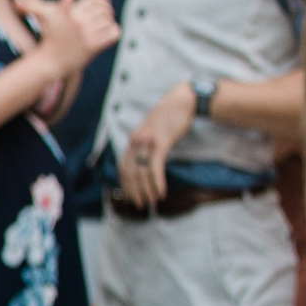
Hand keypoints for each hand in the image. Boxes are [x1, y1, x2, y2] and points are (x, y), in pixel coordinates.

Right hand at [20, 0, 119, 83]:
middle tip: (105, 17)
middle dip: (108, 12)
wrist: (50, 62)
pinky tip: (108, 35)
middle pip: (105, 10)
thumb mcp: (43, 17)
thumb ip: (32, 5)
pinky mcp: (93, 47)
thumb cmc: (49, 37)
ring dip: (110, 24)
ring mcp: (86, 34)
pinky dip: (114, 33)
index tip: (105, 4)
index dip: (103, 0)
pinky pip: (113, 35)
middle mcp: (79, 21)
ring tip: (105, 27)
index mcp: (71, 11)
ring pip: (109, 22)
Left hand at [119, 82, 196, 210]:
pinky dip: (156, 182)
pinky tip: (161, 192)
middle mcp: (136, 141)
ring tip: (151, 202)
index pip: (122, 167)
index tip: (130, 197)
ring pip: (141, 172)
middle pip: (129, 172)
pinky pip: (155, 167)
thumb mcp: (152, 132)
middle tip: (140, 205)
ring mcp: (147, 141)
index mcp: (132, 139)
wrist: (182, 101)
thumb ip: (146, 146)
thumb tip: (145, 164)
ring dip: (146, 190)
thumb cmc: (170, 117)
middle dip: (134, 191)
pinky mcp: (160, 142)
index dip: (125, 184)